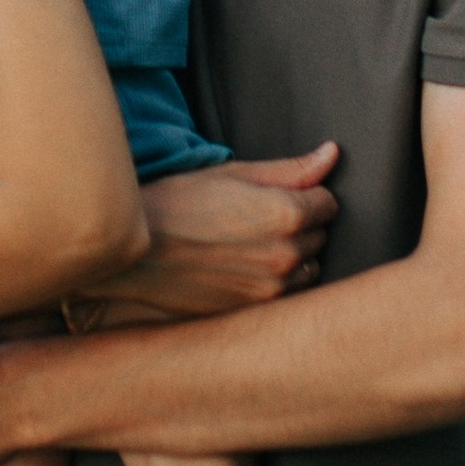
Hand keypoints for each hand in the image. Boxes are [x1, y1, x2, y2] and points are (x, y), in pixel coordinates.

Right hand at [84, 147, 339, 320]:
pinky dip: (275, 281)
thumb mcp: (232, 173)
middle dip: (301, 225)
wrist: (133, 254)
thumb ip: (290, 169)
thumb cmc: (177, 203)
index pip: (329, 203)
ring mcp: (272, 289)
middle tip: (257, 218)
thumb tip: (332, 154)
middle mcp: (287, 256)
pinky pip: (286, 295)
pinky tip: (242, 268)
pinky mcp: (255, 311)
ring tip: (250, 244)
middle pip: (320, 236)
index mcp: (287, 214)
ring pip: (308, 269)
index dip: (305, 194)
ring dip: (293, 257)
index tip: (276, 195)